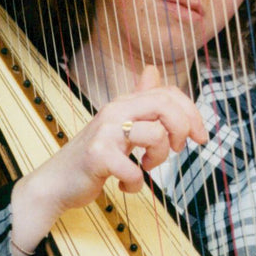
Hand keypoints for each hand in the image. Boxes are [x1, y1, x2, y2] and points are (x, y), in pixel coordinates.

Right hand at [10, 65, 206, 255]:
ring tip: (145, 168)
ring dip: (159, 159)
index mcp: (124, 103)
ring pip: (156, 136)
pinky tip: (125, 185)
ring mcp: (105, 133)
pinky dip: (135, 184)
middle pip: (166, 105)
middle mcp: (115, 111)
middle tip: (177, 149)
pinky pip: (135, 170)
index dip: (191, 112)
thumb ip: (138, 99)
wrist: (56, 182)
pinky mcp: (98, 156)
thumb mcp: (118, 123)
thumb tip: (153, 70)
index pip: (168, 93)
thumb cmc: (93, 156)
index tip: (199, 136)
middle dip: (182, 129)